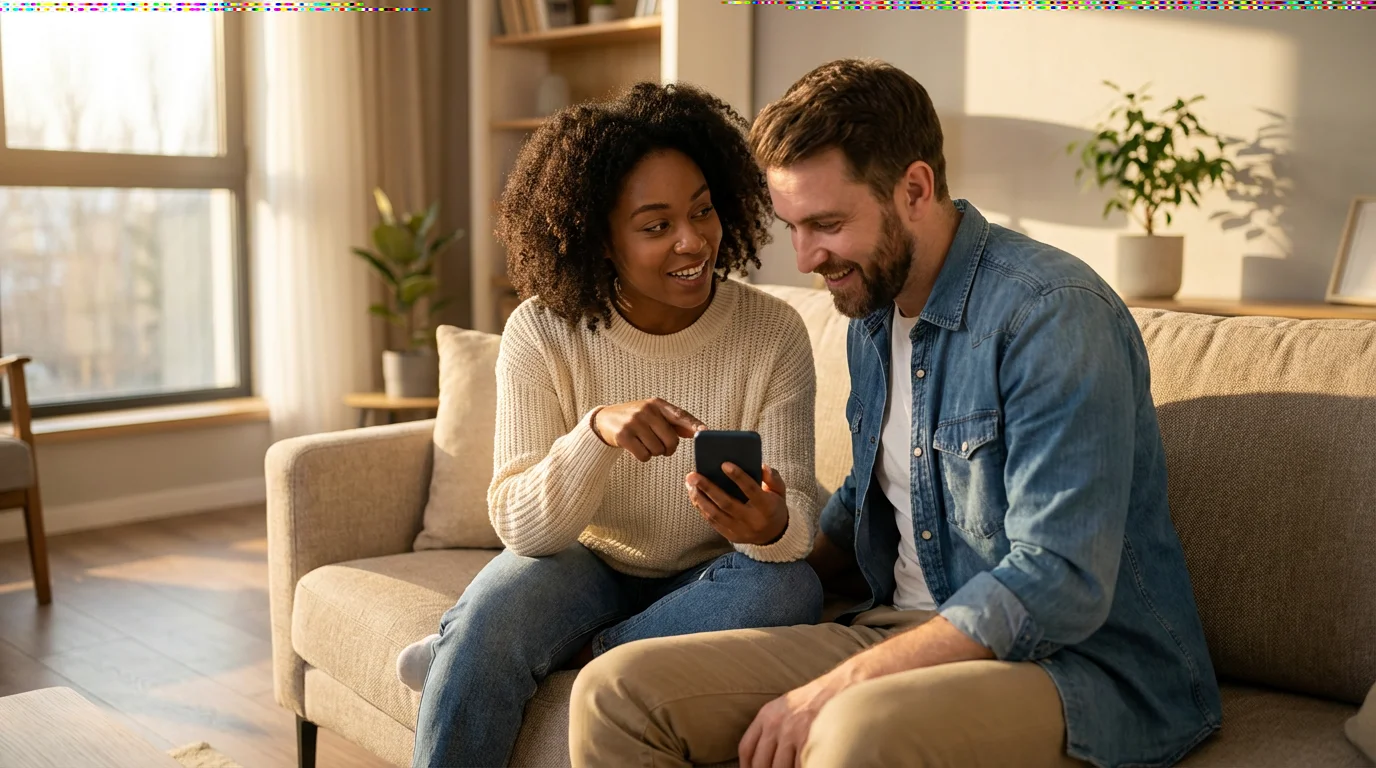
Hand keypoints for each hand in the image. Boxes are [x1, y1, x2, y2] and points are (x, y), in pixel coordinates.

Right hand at [591, 397, 705, 461]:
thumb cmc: (636, 419)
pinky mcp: (623, 436)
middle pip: (671, 439)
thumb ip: (675, 423)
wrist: (605, 420)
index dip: (693, 424)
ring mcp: (634, 422)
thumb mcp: (653, 414)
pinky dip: (643, 457)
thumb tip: (698, 431)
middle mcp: (646, 410)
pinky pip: (644, 456)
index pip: (680, 415)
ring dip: (654, 452)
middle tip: (662, 447)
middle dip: (669, 448)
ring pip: (657, 450)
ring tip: (645, 444)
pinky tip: (637, 448)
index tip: (705, 432)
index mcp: (657, 404)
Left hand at [686, 463, 787, 545]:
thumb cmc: (773, 506)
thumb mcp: (779, 491)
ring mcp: (740, 530)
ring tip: (690, 484)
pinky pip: (712, 522)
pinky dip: (702, 508)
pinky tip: (695, 496)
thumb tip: (762, 466)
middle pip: (727, 503)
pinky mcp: (731, 536)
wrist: (774, 535)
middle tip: (693, 475)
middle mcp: (752, 520)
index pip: (751, 490)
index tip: (724, 464)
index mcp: (767, 507)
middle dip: (708, 488)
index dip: (738, 477)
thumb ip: (773, 478)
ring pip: (715, 514)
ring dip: (700, 498)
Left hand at [739, 669, 855, 767]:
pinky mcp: (811, 739)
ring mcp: (793, 732)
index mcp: (767, 715)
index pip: (747, 748)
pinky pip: (800, 765)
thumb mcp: (788, 706)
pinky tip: (810, 765)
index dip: (747, 767)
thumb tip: (766, 754)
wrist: (846, 685)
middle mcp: (776, 724)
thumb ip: (773, 727)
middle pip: (761, 763)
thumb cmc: (818, 699)